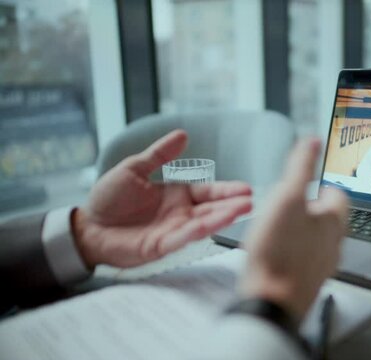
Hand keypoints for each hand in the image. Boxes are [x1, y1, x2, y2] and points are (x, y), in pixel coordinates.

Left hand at [72, 130, 251, 268]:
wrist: (87, 225)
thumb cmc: (109, 198)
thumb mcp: (134, 169)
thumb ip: (159, 154)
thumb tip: (183, 134)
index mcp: (176, 195)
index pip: (207, 192)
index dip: (226, 191)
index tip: (246, 189)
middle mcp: (179, 214)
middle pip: (210, 210)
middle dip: (231, 206)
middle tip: (251, 202)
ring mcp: (171, 231)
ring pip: (201, 225)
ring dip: (220, 219)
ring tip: (240, 212)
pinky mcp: (159, 247)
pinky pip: (179, 239)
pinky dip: (194, 233)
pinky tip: (208, 226)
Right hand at [240, 138, 348, 322]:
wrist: (270, 302)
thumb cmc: (278, 253)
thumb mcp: (286, 198)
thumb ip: (300, 168)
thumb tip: (312, 141)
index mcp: (333, 221)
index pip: (338, 194)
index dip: (322, 185)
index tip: (308, 184)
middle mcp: (333, 244)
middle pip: (328, 219)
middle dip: (310, 209)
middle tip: (289, 204)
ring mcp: (321, 266)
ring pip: (317, 241)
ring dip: (301, 232)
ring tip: (279, 228)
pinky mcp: (306, 283)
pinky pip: (304, 261)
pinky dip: (292, 253)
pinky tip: (274, 254)